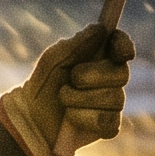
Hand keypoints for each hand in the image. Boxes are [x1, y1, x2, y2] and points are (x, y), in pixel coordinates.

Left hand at [0, 24, 133, 155]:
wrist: (30, 120)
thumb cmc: (42, 86)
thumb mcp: (53, 61)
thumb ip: (76, 44)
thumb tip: (101, 28)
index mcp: (99, 58)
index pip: (121, 46)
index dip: (124, 46)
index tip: (120, 52)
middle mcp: (110, 80)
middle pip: (121, 73)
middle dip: (92, 76)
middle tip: (72, 79)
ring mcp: (112, 104)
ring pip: (114, 98)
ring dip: (81, 99)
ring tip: (63, 99)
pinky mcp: (108, 126)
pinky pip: (108, 121)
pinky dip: (84, 118)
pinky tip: (71, 118)